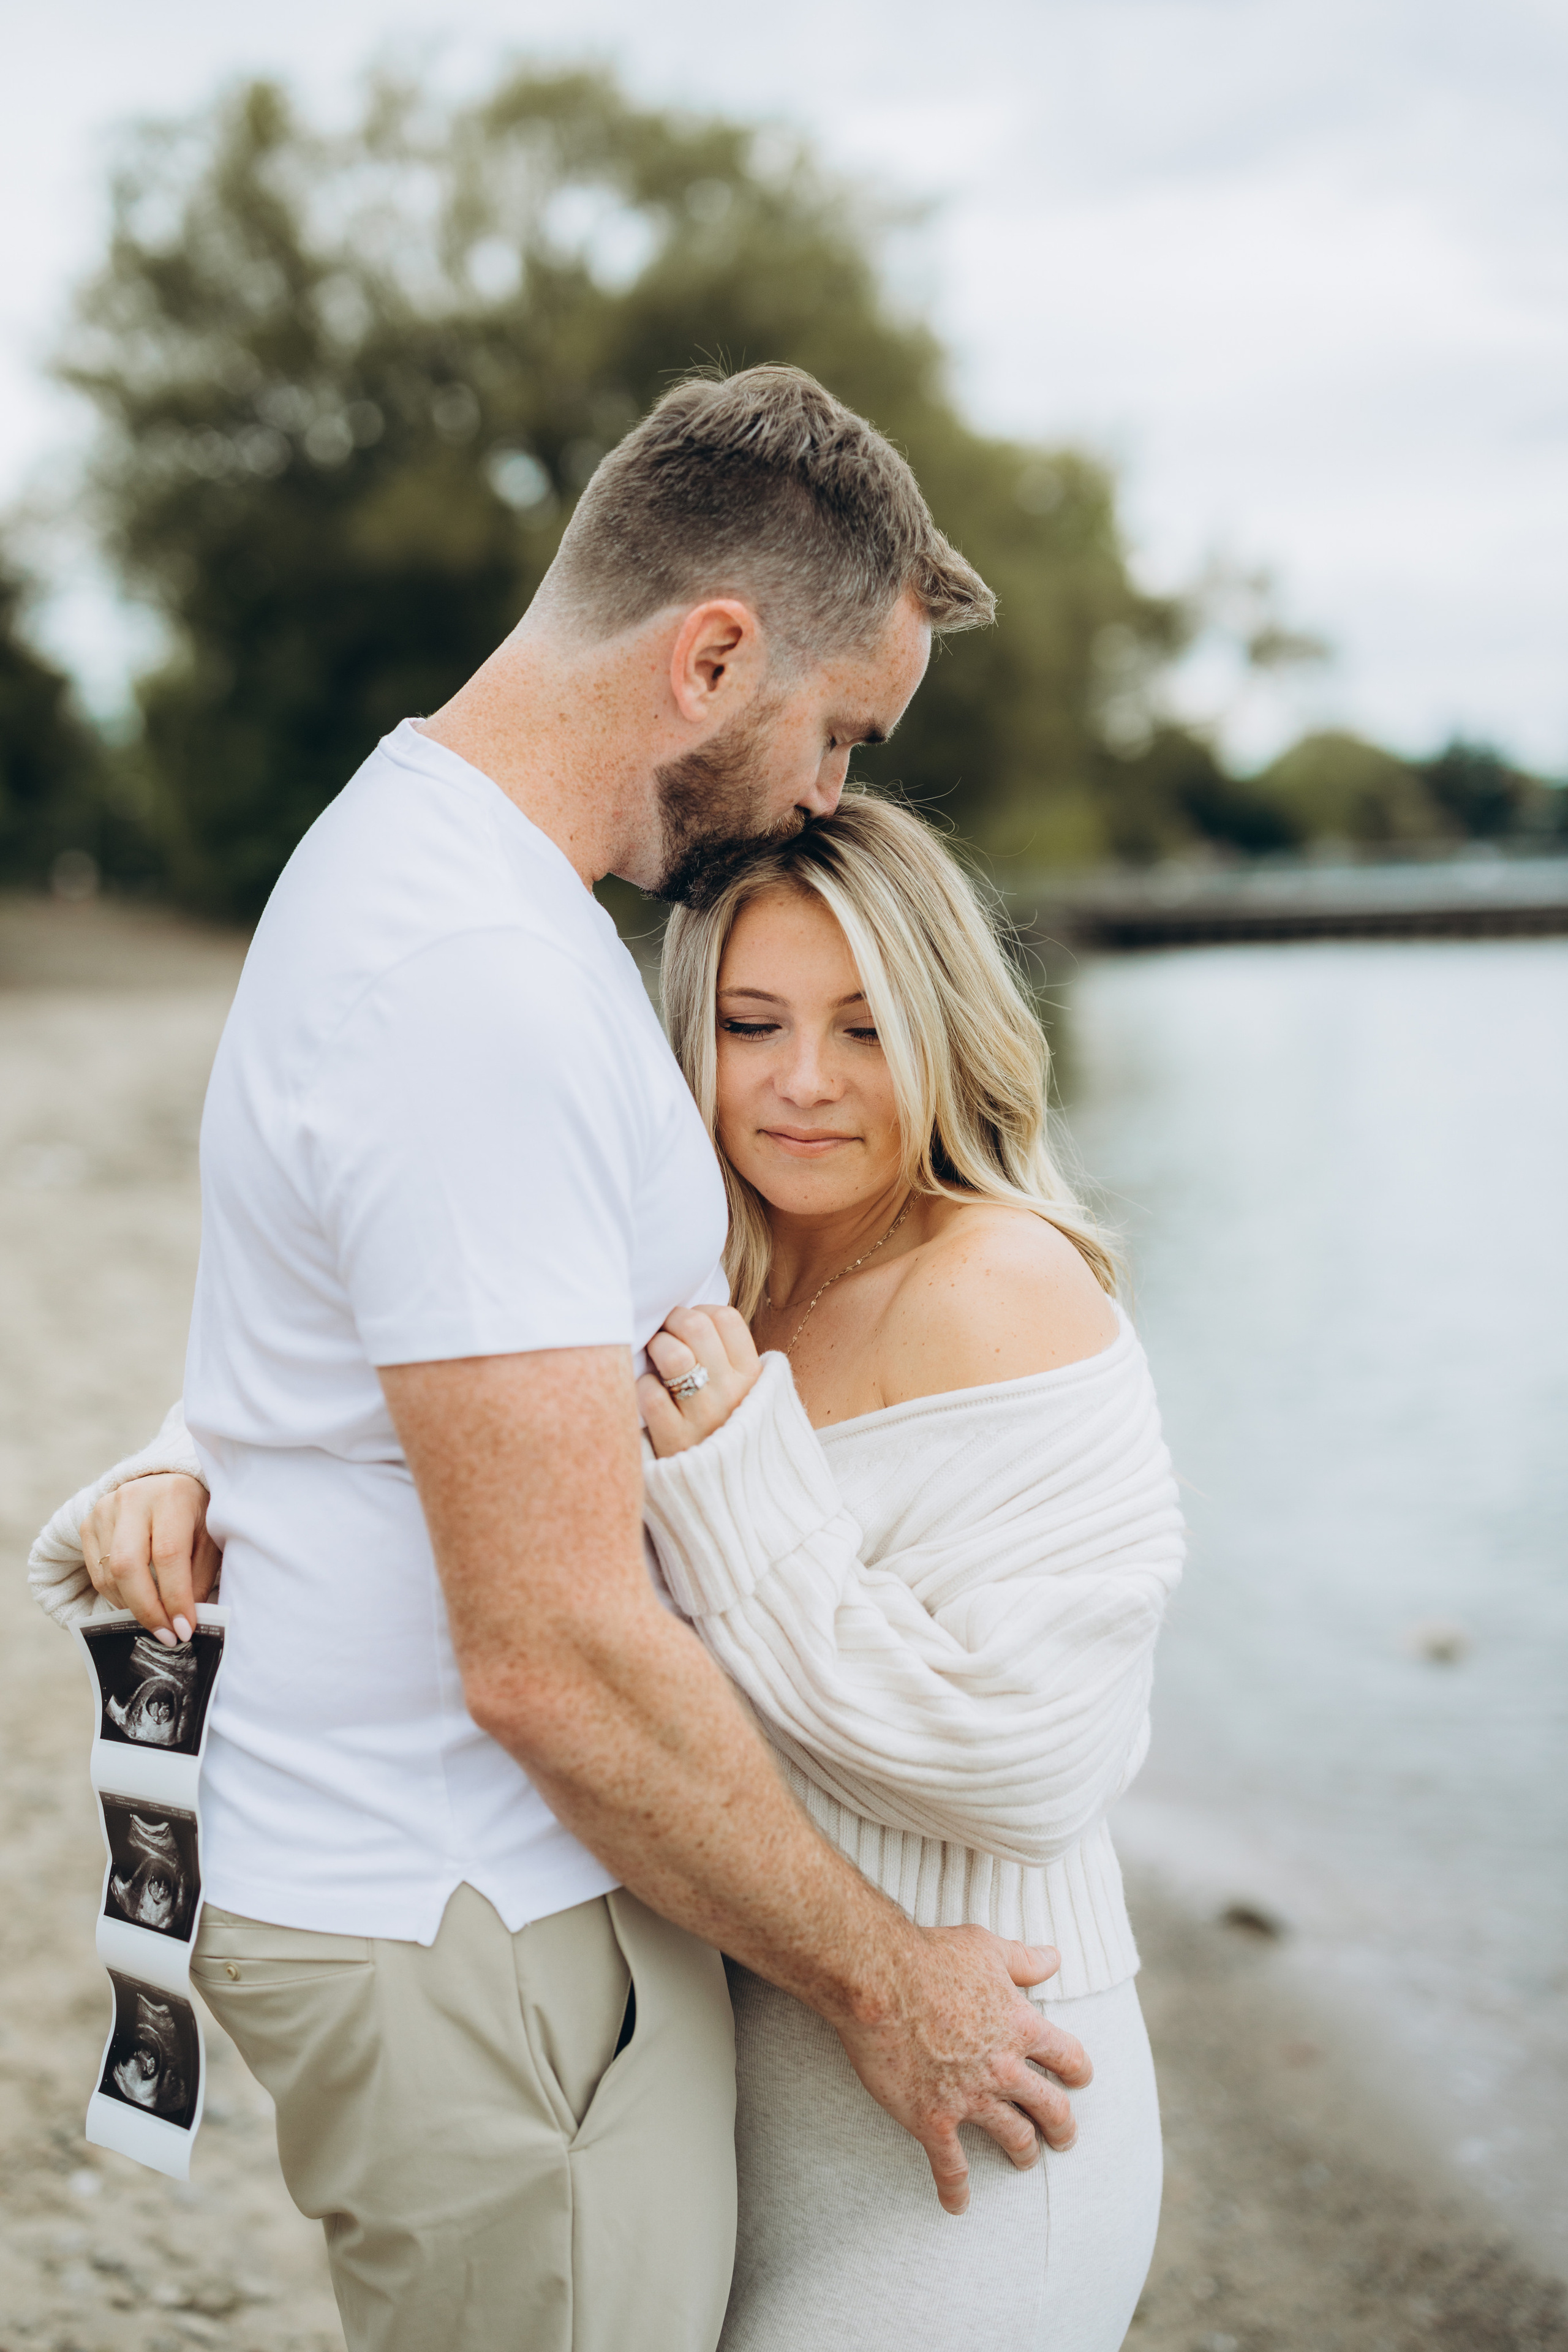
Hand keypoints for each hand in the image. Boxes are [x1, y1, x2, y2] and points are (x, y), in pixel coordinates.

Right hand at [81, 1474, 219, 1647]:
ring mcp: (104, 1510)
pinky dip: (117, 1597)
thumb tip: (184, 1623)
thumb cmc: (196, 1515)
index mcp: (171, 1496)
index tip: (185, 1629)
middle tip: (166, 1636)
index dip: (174, 1597)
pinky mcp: (87, 1524)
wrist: (167, 1484)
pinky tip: (137, 1603)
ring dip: (132, 1607)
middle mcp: (132, 1499)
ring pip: (109, 1574)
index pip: (168, 1555)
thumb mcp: (209, 1539)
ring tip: (156, 1621)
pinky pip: (96, 1574)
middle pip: (127, 1566)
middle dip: (147, 1609)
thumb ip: (198, 1578)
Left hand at [637, 1305, 762, 1458]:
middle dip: (672, 1321)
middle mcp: (731, 1393)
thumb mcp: (748, 1397)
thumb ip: (730, 1360)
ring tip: (655, 1359)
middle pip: (696, 1326)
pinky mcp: (673, 1440)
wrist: (729, 1499)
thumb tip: (699, 1317)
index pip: (727, 1319)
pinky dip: (642, 1387)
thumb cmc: (728, 1435)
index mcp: (752, 1378)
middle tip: (665, 1334)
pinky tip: (648, 1394)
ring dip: (657, 1348)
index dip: (702, 1312)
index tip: (692, 1325)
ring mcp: (702, 1416)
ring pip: (672, 1355)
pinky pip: (649, 1394)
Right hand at [835, 1927, 1092, 2214]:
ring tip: (1025, 2161)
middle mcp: (1004, 2068)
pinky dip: (956, 2189)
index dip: (1078, 2071)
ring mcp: (970, 2098)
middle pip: (1050, 2107)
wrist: (877, 1980)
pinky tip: (957, 2205)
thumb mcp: (986, 1948)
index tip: (1080, 2080)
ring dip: (1024, 2153)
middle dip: (1062, 2126)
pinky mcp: (933, 2119)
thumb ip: (1024, 1960)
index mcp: (1021, 2026)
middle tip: (1064, 2136)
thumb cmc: (931, 1956)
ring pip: (1014, 2138)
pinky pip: (951, 2166)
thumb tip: (1056, 1958)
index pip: (1067, 2057)